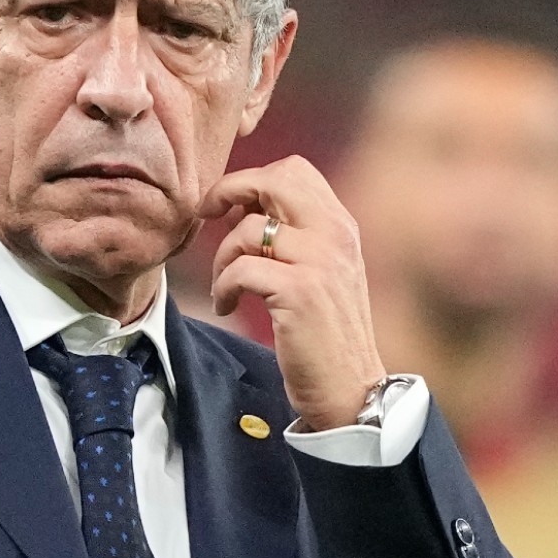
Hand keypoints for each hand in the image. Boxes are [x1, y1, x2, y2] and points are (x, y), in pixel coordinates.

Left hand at [202, 155, 385, 429]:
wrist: (350, 388)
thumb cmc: (324, 333)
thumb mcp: (320, 272)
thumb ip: (294, 235)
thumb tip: (241, 206)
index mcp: (340, 225)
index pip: (294, 169)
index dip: (252, 179)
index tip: (229, 207)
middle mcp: (335, 235)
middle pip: (274, 180)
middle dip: (229, 191)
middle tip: (208, 217)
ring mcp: (320, 262)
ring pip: (249, 230)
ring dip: (221, 257)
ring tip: (224, 286)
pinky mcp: (300, 292)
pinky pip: (242, 269)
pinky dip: (224, 287)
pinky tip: (228, 306)